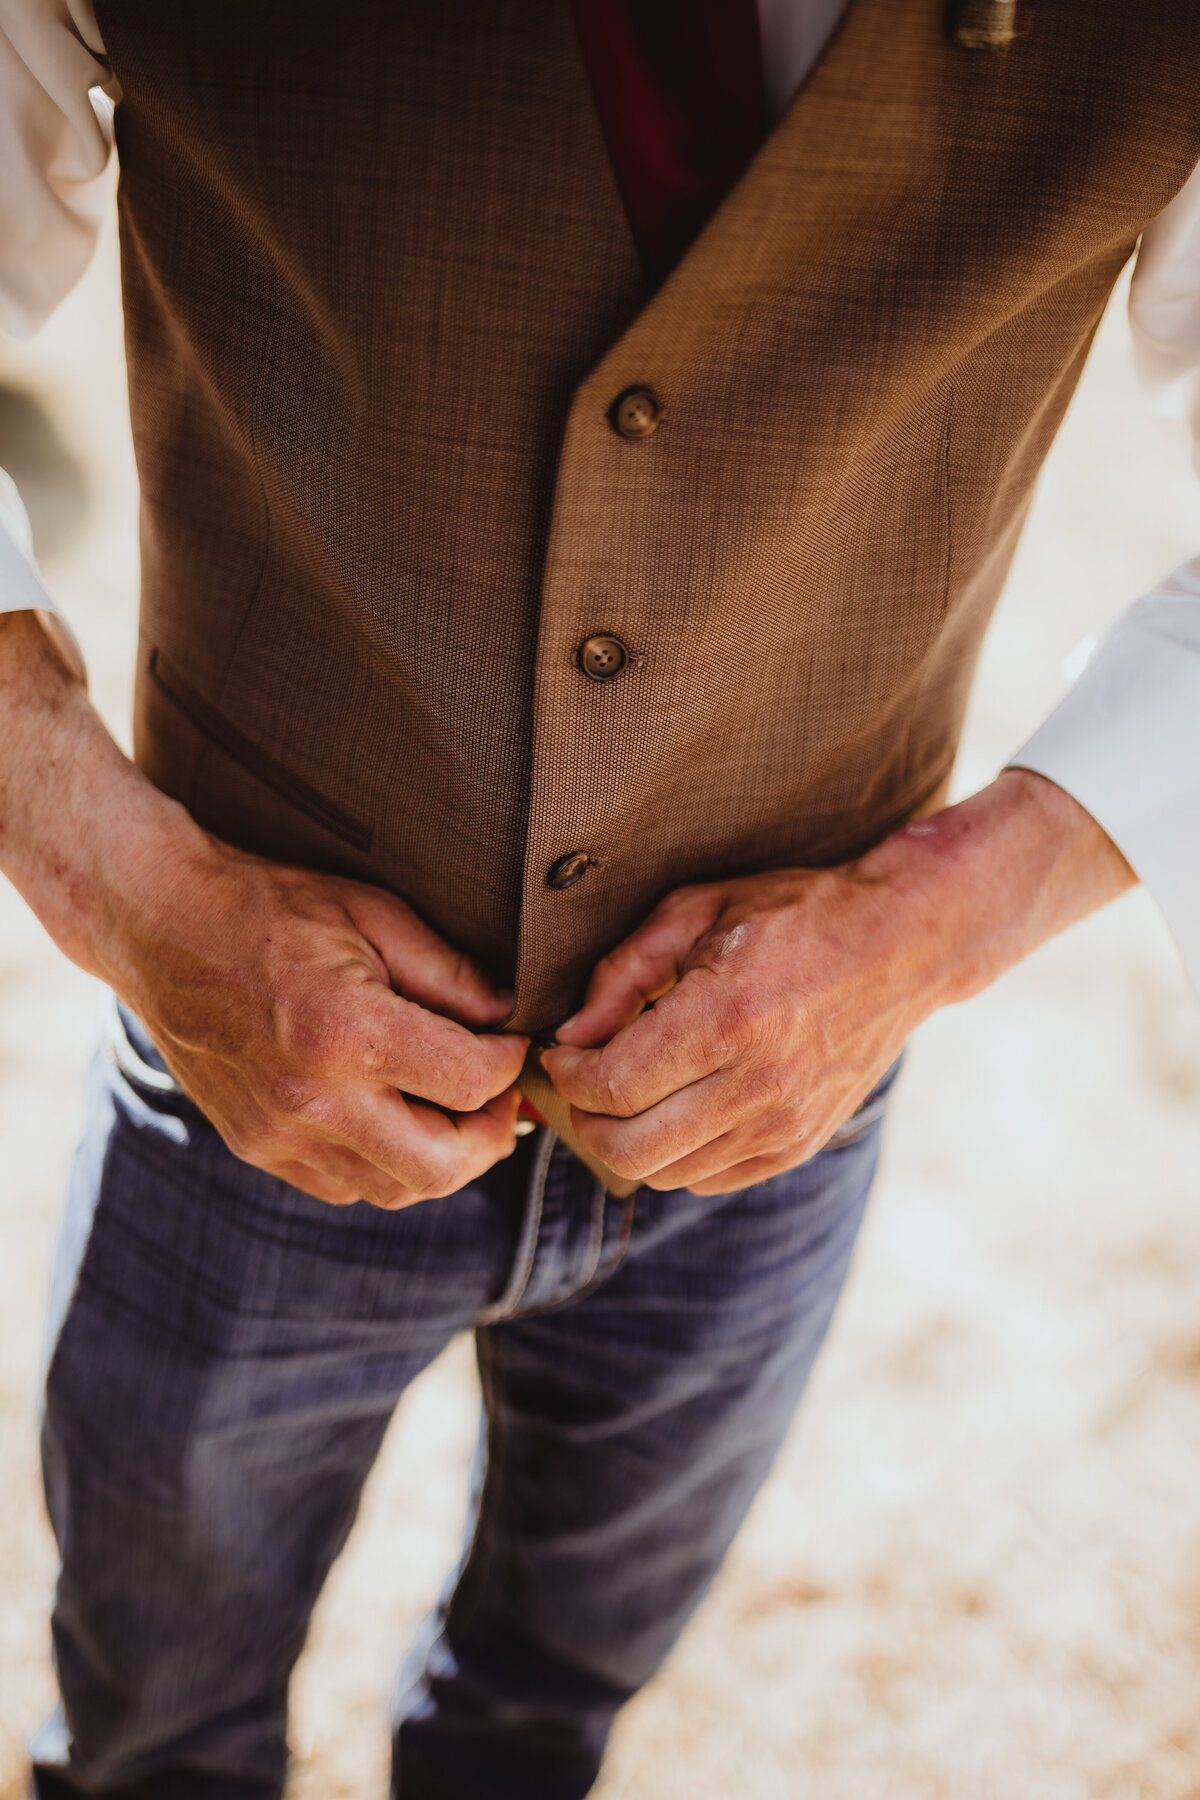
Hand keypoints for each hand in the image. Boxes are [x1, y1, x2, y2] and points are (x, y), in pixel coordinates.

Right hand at [113, 846, 528, 1207]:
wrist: (160, 927)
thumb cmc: (269, 909)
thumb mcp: (372, 913)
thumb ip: (449, 972)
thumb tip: (507, 1017)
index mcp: (348, 1033)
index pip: (468, 1084)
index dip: (508, 1066)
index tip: (510, 1042)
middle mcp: (312, 1099)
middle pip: (440, 1167)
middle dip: (488, 1138)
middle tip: (499, 1100)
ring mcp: (278, 1133)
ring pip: (393, 1190)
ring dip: (440, 1159)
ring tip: (453, 1112)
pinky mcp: (255, 1147)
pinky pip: (343, 1187)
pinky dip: (384, 1166)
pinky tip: (393, 1119)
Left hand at [542, 772, 1134, 1193]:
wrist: (904, 945)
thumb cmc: (794, 914)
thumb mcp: (699, 910)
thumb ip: (622, 972)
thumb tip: (571, 1036)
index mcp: (729, 1019)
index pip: (613, 1086)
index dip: (566, 1077)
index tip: (559, 1053)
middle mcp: (760, 1085)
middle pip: (629, 1149)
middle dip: (582, 1122)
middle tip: (578, 1084)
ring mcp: (786, 1125)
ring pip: (665, 1173)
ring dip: (627, 1140)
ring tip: (625, 1093)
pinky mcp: (800, 1146)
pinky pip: (708, 1179)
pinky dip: (675, 1155)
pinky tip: (674, 1107)